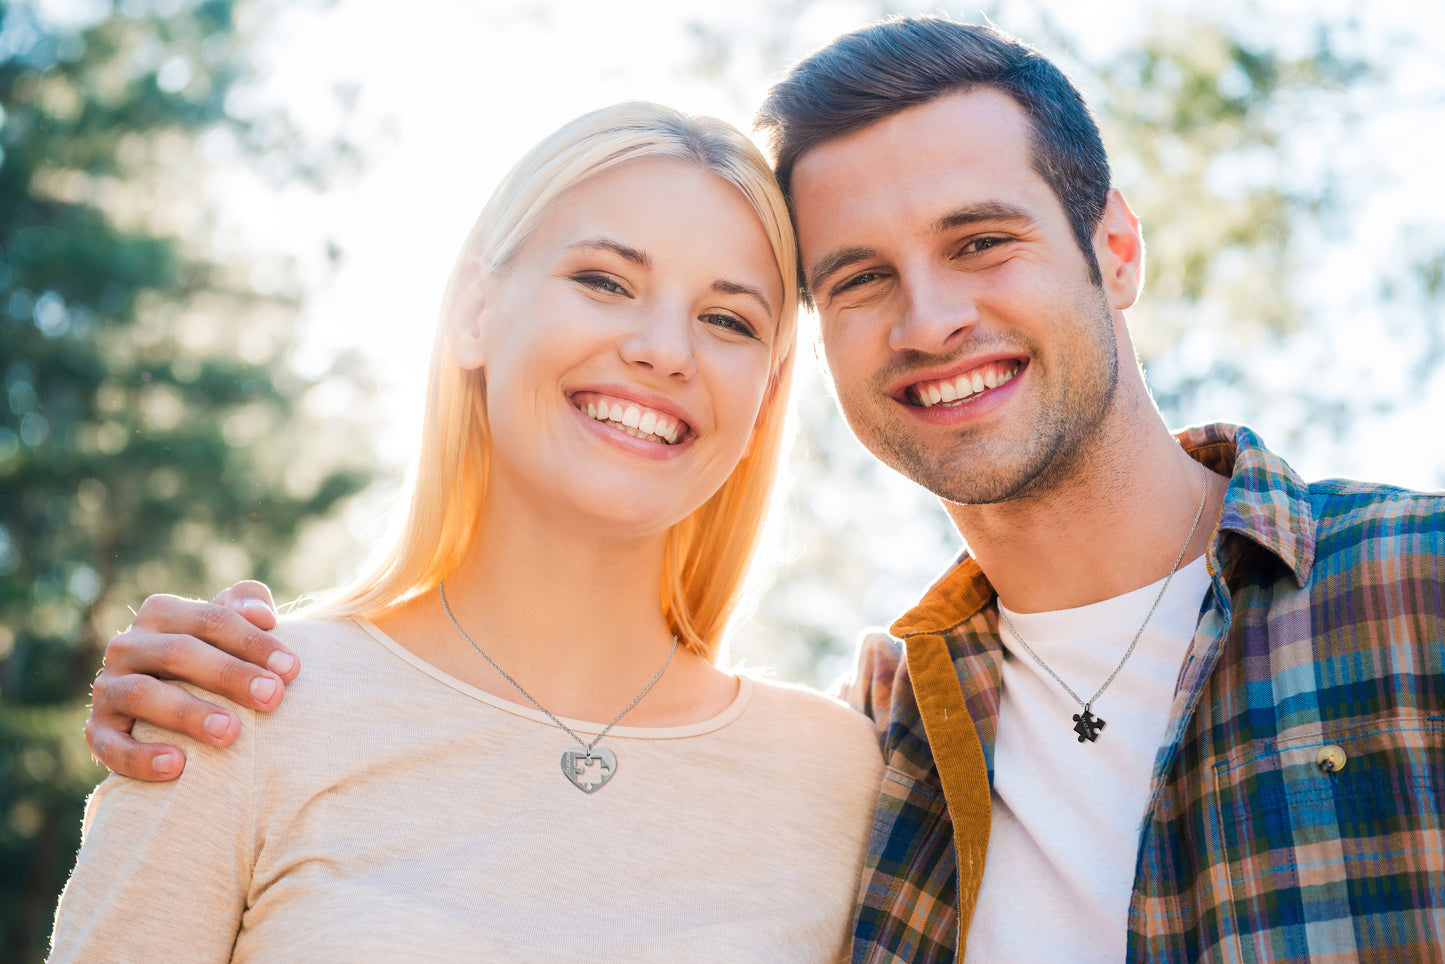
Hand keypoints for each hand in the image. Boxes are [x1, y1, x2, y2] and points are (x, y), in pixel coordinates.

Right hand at [86, 581, 299, 780]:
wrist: (168, 708)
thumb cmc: (214, 658)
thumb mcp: (228, 626)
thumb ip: (246, 605)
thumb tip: (262, 613)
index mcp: (162, 614)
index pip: (211, 619)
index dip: (253, 641)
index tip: (293, 668)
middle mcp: (128, 646)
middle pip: (178, 652)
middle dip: (229, 674)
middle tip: (272, 697)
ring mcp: (108, 689)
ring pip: (143, 694)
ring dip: (188, 713)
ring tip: (231, 732)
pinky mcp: (97, 731)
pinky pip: (111, 745)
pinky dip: (141, 757)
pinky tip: (178, 766)